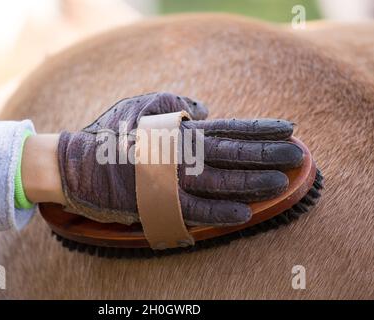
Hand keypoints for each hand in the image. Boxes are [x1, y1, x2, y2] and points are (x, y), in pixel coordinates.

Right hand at [58, 92, 302, 225]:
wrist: (77, 165)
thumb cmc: (111, 134)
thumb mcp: (141, 106)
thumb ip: (176, 105)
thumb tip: (205, 110)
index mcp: (177, 131)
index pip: (227, 129)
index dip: (259, 129)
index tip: (289, 129)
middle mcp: (177, 153)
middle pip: (230, 153)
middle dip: (266, 154)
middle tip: (297, 156)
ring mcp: (167, 179)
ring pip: (217, 181)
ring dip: (250, 182)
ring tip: (279, 181)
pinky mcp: (155, 204)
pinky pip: (192, 211)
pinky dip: (218, 213)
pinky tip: (243, 213)